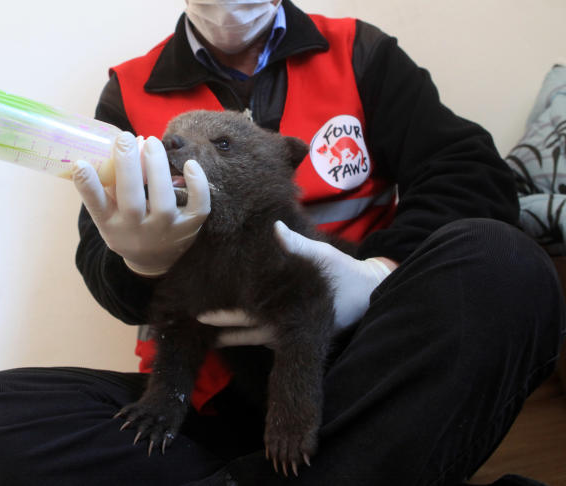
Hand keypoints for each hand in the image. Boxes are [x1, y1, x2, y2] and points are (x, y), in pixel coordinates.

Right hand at [73, 132, 210, 276]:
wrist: (153, 260)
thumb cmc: (128, 226)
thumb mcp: (110, 214)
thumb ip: (108, 186)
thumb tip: (108, 147)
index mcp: (111, 224)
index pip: (97, 206)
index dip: (88, 186)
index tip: (80, 163)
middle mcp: (137, 230)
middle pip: (131, 200)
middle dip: (127, 167)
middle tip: (125, 138)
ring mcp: (164, 230)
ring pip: (163, 201)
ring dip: (157, 169)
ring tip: (152, 142)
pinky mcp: (189, 228)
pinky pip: (199, 208)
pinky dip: (197, 186)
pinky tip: (190, 164)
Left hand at [198, 222, 394, 345]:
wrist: (370, 294)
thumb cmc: (343, 275)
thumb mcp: (322, 257)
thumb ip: (296, 245)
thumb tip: (275, 228)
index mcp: (284, 313)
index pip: (245, 318)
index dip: (222, 318)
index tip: (199, 317)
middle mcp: (285, 328)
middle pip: (245, 333)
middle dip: (222, 331)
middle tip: (196, 328)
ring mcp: (292, 333)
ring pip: (257, 337)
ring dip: (236, 334)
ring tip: (213, 333)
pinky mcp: (299, 331)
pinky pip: (271, 334)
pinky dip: (254, 330)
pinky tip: (244, 324)